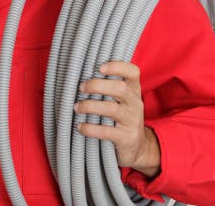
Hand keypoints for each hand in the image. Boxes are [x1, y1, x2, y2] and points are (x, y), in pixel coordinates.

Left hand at [75, 61, 159, 177]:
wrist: (137, 147)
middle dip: (97, 86)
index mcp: (134, 90)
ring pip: (113, 109)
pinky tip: (80, 127)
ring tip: (76, 107)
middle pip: (121, 88)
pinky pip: (108, 132)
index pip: (133, 72)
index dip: (117, 67)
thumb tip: (79, 73)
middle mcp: (136, 103)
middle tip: (81, 88)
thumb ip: (108, 86)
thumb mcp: (121, 100)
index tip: (99, 67)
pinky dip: (91, 128)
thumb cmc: (121, 117)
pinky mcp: (127, 138)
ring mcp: (133, 121)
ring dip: (91, 106)